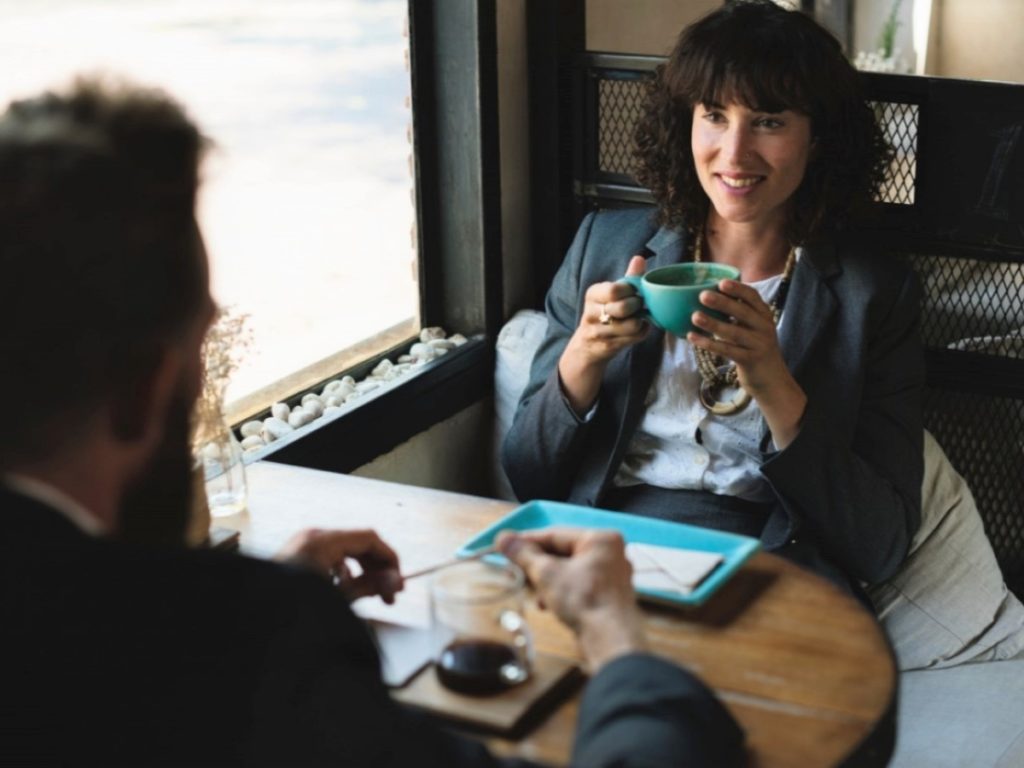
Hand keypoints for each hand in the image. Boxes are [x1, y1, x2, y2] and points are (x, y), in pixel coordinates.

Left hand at [276, 528, 402, 603]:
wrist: (256, 618)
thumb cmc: (292, 609)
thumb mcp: (337, 599)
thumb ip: (369, 587)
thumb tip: (395, 582)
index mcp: (322, 541)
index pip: (369, 538)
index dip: (389, 559)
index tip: (398, 581)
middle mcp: (312, 537)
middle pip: (358, 544)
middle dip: (376, 568)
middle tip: (389, 594)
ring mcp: (302, 545)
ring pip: (345, 551)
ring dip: (361, 572)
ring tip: (369, 597)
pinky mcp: (296, 556)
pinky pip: (329, 558)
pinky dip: (343, 572)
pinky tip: (344, 593)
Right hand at [497, 527, 646, 669]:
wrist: (609, 641)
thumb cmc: (582, 600)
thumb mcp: (546, 573)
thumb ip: (524, 554)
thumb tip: (502, 537)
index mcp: (600, 539)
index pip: (555, 534)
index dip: (527, 541)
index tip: (505, 546)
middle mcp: (610, 552)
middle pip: (563, 552)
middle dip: (537, 566)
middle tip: (514, 571)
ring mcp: (612, 574)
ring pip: (569, 570)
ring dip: (547, 582)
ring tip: (534, 595)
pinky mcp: (609, 595)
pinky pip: (578, 584)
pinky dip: (561, 591)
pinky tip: (547, 605)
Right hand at [558, 255, 649, 412]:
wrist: (587, 346)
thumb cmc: (605, 313)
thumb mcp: (612, 294)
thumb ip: (628, 277)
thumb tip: (639, 258)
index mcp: (592, 294)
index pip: (614, 290)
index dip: (631, 291)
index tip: (635, 292)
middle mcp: (591, 312)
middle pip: (623, 307)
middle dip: (638, 306)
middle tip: (639, 306)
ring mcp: (598, 331)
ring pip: (631, 325)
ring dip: (641, 322)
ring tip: (638, 318)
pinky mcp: (607, 346)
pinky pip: (634, 338)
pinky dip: (641, 333)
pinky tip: (637, 330)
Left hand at [688, 279, 806, 445]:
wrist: (772, 380)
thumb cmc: (755, 349)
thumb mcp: (754, 329)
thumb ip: (739, 315)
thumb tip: (709, 296)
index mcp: (764, 316)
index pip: (753, 297)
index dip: (738, 289)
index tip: (721, 282)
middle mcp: (764, 328)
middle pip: (743, 312)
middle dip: (723, 303)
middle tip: (702, 295)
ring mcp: (758, 344)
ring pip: (734, 332)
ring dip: (713, 324)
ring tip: (694, 317)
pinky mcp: (750, 360)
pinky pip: (727, 350)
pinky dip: (709, 344)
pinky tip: (693, 337)